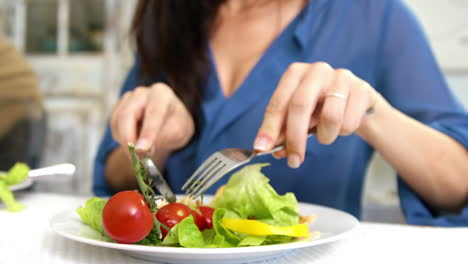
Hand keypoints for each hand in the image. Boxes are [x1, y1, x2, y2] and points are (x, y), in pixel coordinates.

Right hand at [111, 82, 194, 153]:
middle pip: (128, 114)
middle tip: (134, 158)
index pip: (153, 113)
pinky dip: (120, 137)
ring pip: (118, 120)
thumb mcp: (177, 132)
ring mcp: (128, 98)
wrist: (169, 121)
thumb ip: (162, 138)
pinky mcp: (119, 106)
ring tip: (137, 153)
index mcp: (162, 94)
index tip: (142, 149)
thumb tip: (141, 148)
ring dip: (124, 140)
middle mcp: (143, 93)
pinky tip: (132, 141)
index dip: (147, 132)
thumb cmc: (175, 124)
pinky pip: (113, 124)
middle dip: (129, 139)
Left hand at [254, 62, 376, 167]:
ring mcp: (341, 77)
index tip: (262, 148)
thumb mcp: (298, 117)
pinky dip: (343, 132)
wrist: (357, 103)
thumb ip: (282, 130)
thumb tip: (265, 147)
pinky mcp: (362, 89)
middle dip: (295, 138)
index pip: (278, 103)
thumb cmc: (320, 108)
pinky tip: (343, 125)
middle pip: (300, 106)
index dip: (269, 127)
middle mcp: (316, 70)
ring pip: (330, 117)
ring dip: (325, 136)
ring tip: (325, 136)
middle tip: (294, 161)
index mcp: (295, 73)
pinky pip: (349, 122)